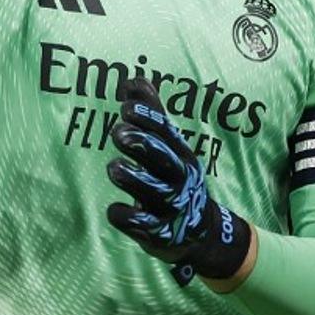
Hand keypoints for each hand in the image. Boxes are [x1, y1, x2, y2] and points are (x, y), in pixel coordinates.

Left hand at [106, 77, 250, 285]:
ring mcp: (171, 207)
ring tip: (114, 167)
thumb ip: (151, 113)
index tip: (125, 107)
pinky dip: (125, 217)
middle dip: (140, 143)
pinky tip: (115, 210)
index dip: (147, 117)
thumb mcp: (170, 146)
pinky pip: (141, 226)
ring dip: (130, 177)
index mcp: (181, 155)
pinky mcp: (160, 234)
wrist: (200, 232)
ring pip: (152, 191)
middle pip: (162, 158)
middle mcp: (179, 179)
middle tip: (117, 133)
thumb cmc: (174, 178)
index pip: (166, 132)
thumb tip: (133, 79)